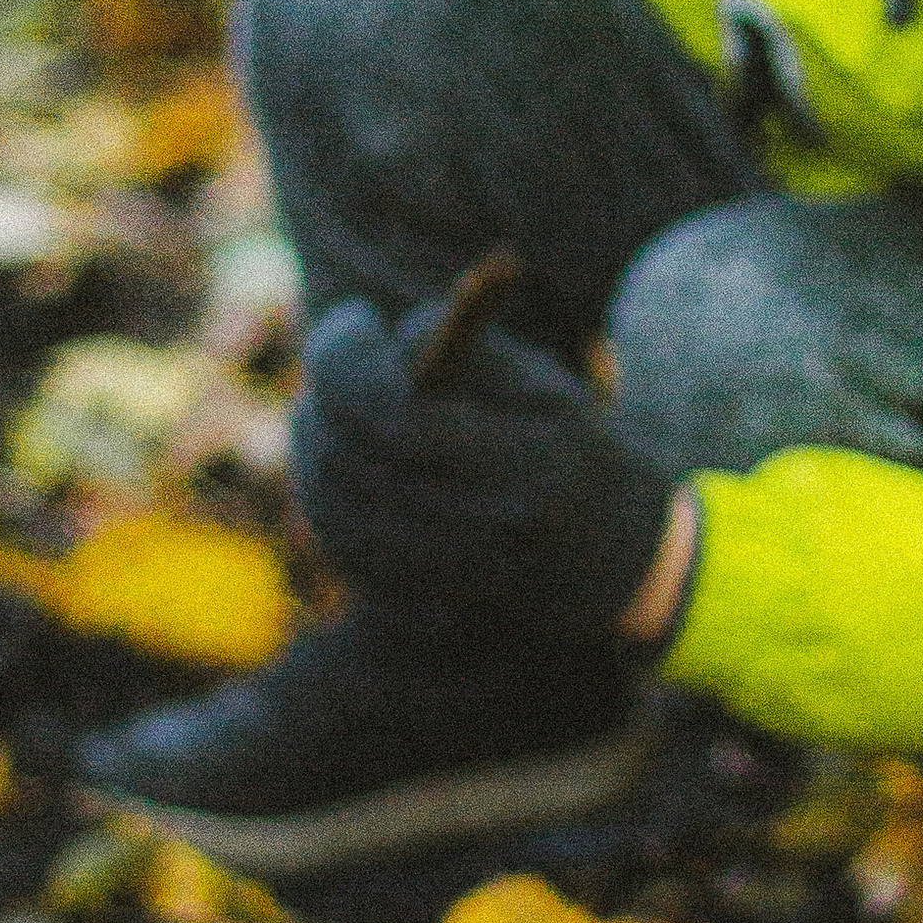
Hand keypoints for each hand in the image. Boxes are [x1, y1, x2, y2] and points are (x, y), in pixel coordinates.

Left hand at [292, 297, 684, 640]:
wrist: (607, 555)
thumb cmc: (565, 445)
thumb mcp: (539, 384)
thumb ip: (466, 347)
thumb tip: (383, 339)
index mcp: (529, 468)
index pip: (400, 417)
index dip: (352, 362)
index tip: (355, 319)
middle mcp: (489, 534)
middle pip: (352, 463)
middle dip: (325, 399)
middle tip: (334, 360)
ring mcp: (447, 578)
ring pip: (332, 508)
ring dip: (315, 446)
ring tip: (332, 408)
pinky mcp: (417, 603)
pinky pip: (340, 548)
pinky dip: (325, 499)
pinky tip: (343, 464)